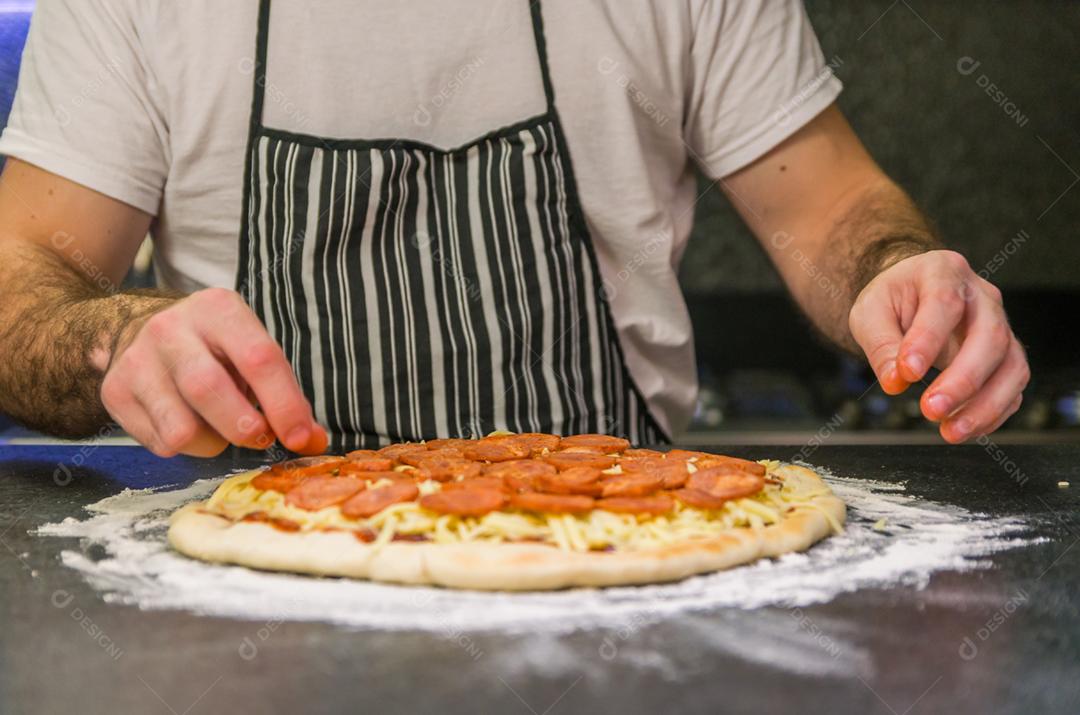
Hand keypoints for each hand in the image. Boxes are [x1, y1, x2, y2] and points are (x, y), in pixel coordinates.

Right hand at [100, 288, 326, 456]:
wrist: (136, 330)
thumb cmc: (213, 348)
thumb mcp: (249, 352)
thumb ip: (284, 395)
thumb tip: (313, 441)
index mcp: (218, 309)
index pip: (258, 359)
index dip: (285, 405)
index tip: (302, 439)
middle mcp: (171, 328)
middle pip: (210, 390)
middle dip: (245, 427)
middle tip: (259, 436)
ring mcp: (137, 359)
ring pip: (182, 428)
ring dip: (213, 443)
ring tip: (218, 426)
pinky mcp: (115, 391)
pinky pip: (161, 443)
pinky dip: (187, 448)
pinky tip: (189, 423)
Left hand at [848, 250, 1029, 442]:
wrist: (910, 295)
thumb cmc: (891, 300)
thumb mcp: (870, 312)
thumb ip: (880, 345)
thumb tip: (895, 381)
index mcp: (942, 271)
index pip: (943, 304)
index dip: (928, 340)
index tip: (907, 372)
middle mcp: (981, 296)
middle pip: (990, 336)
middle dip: (963, 380)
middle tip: (930, 410)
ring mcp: (1000, 324)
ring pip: (1012, 365)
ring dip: (984, 405)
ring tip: (950, 431)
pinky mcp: (1005, 354)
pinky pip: (1013, 385)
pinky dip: (993, 412)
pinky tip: (965, 428)